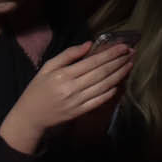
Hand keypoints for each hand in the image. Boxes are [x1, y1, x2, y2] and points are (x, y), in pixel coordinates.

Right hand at [1, 40, 132, 153]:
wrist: (30, 116)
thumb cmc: (38, 89)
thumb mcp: (47, 67)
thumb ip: (67, 55)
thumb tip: (89, 44)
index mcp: (63, 75)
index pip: (93, 61)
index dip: (110, 53)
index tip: (123, 46)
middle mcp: (72, 88)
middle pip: (102, 72)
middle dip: (119, 61)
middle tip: (132, 53)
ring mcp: (77, 101)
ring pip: (104, 85)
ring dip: (119, 74)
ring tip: (129, 64)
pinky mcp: (80, 112)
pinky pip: (100, 100)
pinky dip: (111, 91)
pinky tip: (119, 83)